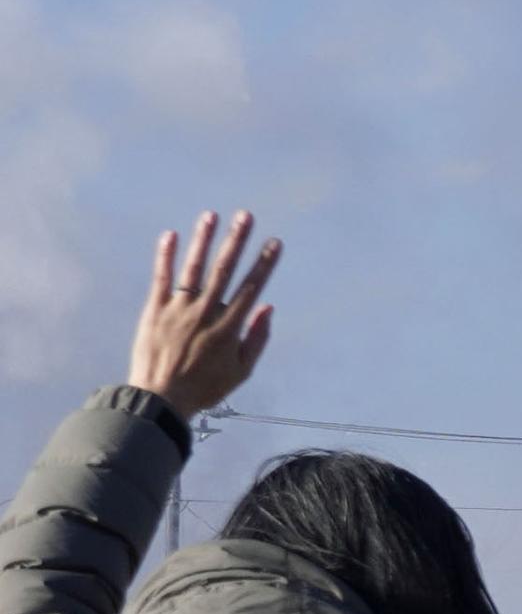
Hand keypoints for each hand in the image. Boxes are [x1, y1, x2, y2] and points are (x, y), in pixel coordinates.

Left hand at [126, 212, 280, 421]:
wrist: (160, 397)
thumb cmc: (204, 387)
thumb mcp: (241, 371)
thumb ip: (257, 338)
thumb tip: (267, 307)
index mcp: (229, 328)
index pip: (251, 288)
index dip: (264, 264)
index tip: (274, 243)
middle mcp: (205, 312)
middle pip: (225, 270)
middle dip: (237, 241)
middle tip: (246, 216)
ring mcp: (178, 309)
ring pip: (194, 268)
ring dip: (203, 240)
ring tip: (211, 216)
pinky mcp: (155, 310)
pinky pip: (161, 278)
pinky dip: (165, 256)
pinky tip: (170, 235)